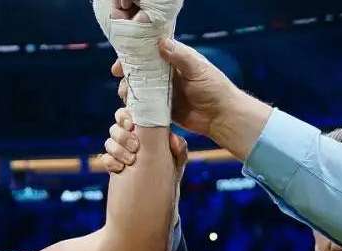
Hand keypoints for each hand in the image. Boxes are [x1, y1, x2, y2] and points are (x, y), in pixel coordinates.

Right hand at [101, 108, 188, 176]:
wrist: (156, 200)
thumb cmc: (169, 175)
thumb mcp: (178, 161)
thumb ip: (179, 148)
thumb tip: (172, 138)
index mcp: (144, 132)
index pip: (128, 115)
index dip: (125, 116)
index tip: (131, 124)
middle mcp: (130, 140)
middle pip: (115, 127)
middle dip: (123, 136)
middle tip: (135, 146)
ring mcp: (120, 153)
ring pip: (109, 142)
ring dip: (118, 149)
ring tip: (131, 160)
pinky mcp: (113, 166)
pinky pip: (105, 158)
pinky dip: (110, 162)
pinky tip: (121, 168)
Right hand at [125, 37, 271, 158]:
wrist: (221, 116)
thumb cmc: (215, 89)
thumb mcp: (198, 69)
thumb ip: (180, 57)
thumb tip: (160, 43)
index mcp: (175, 60)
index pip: (149, 54)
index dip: (133, 57)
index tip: (120, 65)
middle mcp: (167, 75)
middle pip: (140, 72)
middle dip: (128, 77)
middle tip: (122, 82)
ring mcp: (164, 92)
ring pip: (140, 90)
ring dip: (130, 92)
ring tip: (127, 97)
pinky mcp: (163, 109)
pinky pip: (145, 107)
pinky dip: (137, 107)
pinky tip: (131, 109)